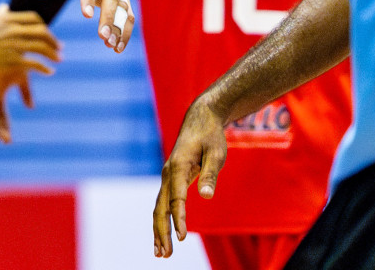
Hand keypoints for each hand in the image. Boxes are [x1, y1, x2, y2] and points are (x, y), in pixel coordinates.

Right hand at [0, 5, 59, 76]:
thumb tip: (4, 8)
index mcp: (7, 18)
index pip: (33, 19)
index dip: (44, 27)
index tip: (47, 34)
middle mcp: (14, 29)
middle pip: (42, 32)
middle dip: (53, 40)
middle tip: (59, 48)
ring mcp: (15, 45)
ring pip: (42, 48)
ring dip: (53, 54)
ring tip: (58, 59)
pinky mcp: (14, 61)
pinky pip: (36, 64)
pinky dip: (45, 68)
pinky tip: (49, 71)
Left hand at [0, 66, 37, 143]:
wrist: (3, 53)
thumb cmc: (13, 61)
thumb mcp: (22, 79)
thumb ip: (26, 93)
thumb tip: (31, 108)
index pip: (0, 113)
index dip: (5, 124)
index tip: (10, 136)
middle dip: (0, 130)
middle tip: (8, 141)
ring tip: (6, 139)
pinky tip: (0, 132)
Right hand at [154, 99, 229, 257]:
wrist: (200, 119)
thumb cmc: (211, 136)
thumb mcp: (216, 154)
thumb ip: (210, 175)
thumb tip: (206, 196)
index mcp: (178, 167)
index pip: (176, 198)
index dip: (178, 218)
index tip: (181, 237)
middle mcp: (168, 172)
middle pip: (160, 207)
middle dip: (161, 232)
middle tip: (164, 254)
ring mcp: (167, 176)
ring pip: (158, 207)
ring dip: (158, 230)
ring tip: (160, 252)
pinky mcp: (171, 178)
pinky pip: (163, 203)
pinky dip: (161, 220)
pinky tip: (163, 234)